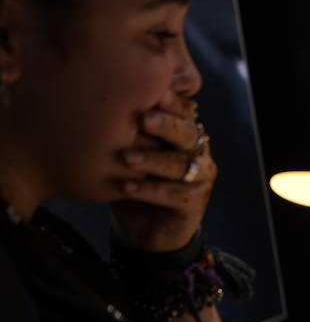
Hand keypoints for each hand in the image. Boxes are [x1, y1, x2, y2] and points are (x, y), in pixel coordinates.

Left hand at [111, 96, 216, 252]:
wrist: (146, 229)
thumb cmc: (134, 180)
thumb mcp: (127, 151)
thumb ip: (124, 129)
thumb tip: (97, 95)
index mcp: (183, 132)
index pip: (184, 111)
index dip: (171, 102)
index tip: (150, 92)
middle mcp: (197, 151)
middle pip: (188, 133)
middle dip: (166, 125)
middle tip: (142, 119)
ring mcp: (200, 177)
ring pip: (182, 164)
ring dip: (154, 160)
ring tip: (127, 158)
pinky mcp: (194, 203)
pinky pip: (174, 194)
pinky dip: (149, 190)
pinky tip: (126, 186)